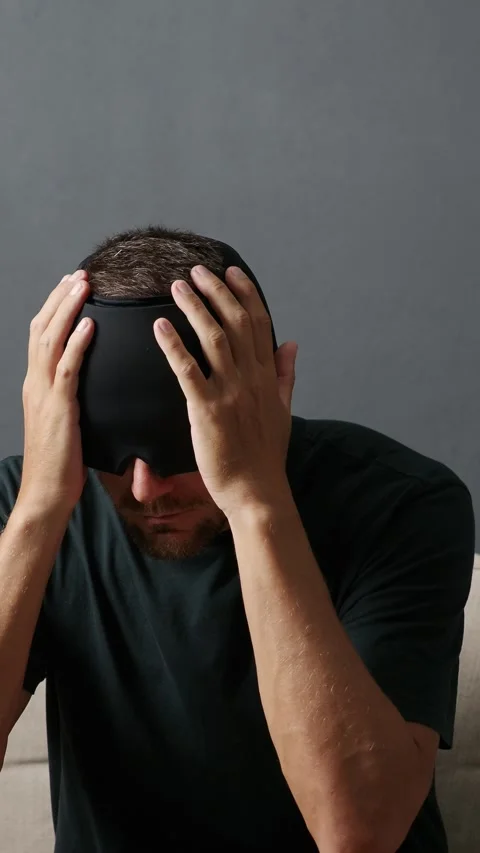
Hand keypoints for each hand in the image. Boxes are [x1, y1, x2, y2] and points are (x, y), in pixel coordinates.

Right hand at [19, 271, 94, 517]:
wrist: (46, 494)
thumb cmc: (60, 464)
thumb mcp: (65, 425)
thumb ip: (71, 400)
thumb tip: (89, 388)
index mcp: (37, 385)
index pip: (41, 336)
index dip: (55, 308)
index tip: (72, 287)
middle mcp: (35, 383)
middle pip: (42, 328)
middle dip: (60, 298)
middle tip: (79, 274)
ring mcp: (44, 394)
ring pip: (50, 340)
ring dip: (67, 309)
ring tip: (84, 285)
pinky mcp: (58, 409)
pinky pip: (67, 368)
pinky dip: (77, 343)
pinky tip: (90, 324)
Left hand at [153, 265, 297, 518]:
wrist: (256, 491)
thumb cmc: (265, 455)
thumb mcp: (282, 410)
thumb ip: (285, 375)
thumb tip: (292, 344)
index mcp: (267, 376)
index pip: (259, 324)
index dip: (245, 293)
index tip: (232, 271)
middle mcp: (251, 378)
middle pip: (236, 322)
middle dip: (217, 291)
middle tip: (197, 271)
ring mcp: (229, 393)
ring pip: (213, 338)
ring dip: (195, 308)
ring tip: (177, 287)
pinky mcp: (207, 410)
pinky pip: (187, 370)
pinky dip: (173, 345)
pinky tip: (159, 326)